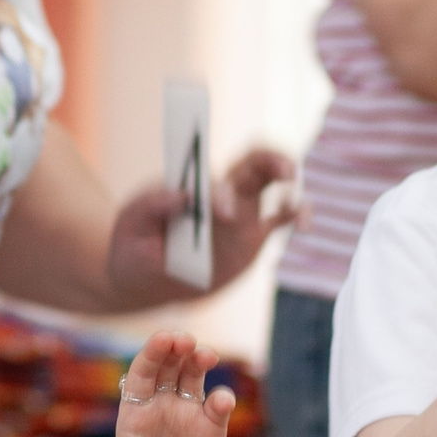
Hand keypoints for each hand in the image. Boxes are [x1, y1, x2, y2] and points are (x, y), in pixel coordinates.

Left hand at [107, 147, 299, 300]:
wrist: (142, 277)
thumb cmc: (133, 243)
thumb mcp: (131, 223)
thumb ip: (151, 204)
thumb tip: (183, 194)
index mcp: (192, 184)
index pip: (214, 176)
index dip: (220, 191)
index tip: (220, 212)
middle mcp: (220, 193)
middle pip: (253, 161)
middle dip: (272, 159)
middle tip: (286, 171)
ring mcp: (240, 214)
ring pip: (272, 182)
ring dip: (288, 179)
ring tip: (296, 197)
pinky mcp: (252, 237)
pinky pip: (282, 218)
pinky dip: (298, 214)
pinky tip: (305, 222)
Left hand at [114, 334, 233, 436]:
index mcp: (135, 412)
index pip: (142, 374)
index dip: (152, 354)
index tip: (164, 339)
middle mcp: (161, 406)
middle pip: (168, 367)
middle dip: (176, 349)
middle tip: (186, 341)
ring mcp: (186, 414)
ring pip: (193, 376)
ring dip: (199, 361)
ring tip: (206, 355)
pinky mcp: (211, 428)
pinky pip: (217, 406)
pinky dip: (222, 399)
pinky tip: (222, 402)